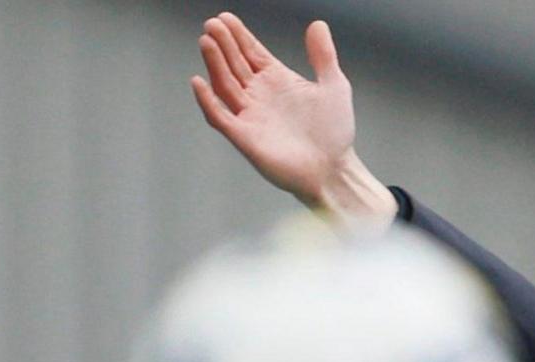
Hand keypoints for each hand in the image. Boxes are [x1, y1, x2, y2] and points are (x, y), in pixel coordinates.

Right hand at [190, 13, 392, 226]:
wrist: (334, 170)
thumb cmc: (334, 133)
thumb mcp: (334, 86)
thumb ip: (324, 56)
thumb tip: (318, 24)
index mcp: (277, 80)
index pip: (251, 52)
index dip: (238, 35)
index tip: (225, 17)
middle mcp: (259, 95)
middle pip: (234, 64)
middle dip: (223, 44)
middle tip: (212, 24)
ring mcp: (250, 115)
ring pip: (224, 85)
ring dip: (214, 64)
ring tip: (206, 42)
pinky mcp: (244, 137)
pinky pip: (220, 116)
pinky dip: (208, 101)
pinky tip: (200, 82)